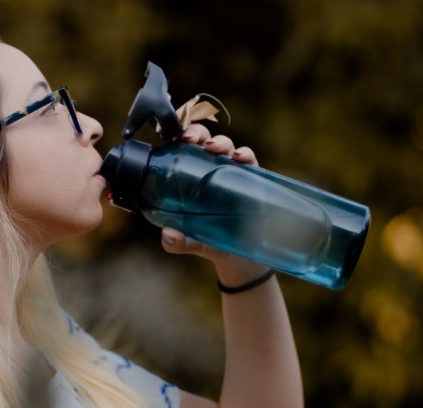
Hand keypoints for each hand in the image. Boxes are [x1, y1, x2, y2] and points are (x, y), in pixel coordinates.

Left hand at [160, 123, 270, 285]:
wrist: (240, 259)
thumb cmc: (210, 243)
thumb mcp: (191, 243)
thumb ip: (177, 242)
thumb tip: (169, 235)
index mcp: (191, 178)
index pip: (183, 150)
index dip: (178, 138)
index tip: (172, 139)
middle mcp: (211, 171)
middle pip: (204, 141)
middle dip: (198, 133)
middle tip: (190, 140)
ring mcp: (233, 174)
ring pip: (227, 147)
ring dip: (220, 142)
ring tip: (213, 148)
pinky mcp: (253, 181)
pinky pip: (250, 162)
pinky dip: (246, 155)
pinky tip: (240, 158)